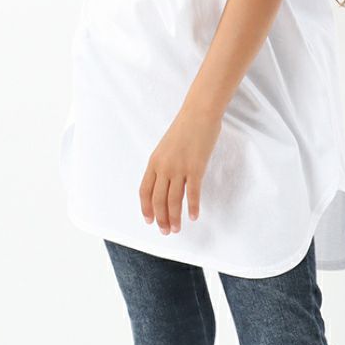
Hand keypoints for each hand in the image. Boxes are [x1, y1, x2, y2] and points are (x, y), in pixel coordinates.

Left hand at [139, 107, 221, 233]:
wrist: (199, 113)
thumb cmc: (185, 127)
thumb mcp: (166, 146)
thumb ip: (163, 164)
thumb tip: (164, 183)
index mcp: (154, 161)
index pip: (145, 191)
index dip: (146, 208)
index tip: (149, 221)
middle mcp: (164, 167)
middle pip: (158, 199)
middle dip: (161, 218)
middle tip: (165, 231)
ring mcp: (179, 168)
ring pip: (173, 200)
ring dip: (174, 217)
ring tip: (176, 229)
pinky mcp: (195, 167)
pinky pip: (192, 193)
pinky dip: (192, 207)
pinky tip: (193, 216)